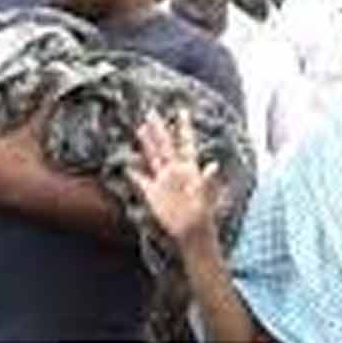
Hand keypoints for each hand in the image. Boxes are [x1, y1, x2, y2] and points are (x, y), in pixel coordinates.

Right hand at [127, 107, 220, 249]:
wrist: (192, 232)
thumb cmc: (201, 213)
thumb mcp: (205, 196)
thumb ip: (207, 180)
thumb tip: (214, 165)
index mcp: (189, 168)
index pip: (186, 143)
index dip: (184, 127)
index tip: (182, 110)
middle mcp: (176, 171)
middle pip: (165, 145)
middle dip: (159, 129)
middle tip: (151, 112)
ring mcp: (163, 181)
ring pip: (153, 157)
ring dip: (147, 143)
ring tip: (140, 128)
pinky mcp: (153, 193)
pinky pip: (141, 180)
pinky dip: (134, 173)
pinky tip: (127, 164)